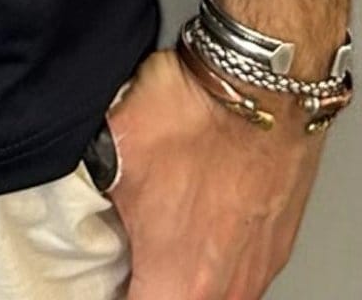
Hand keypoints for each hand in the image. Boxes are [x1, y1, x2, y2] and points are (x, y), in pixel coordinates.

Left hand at [102, 45, 327, 299]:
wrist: (262, 83)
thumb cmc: (196, 115)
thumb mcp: (112, 150)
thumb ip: (93, 187)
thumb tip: (82, 184)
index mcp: (176, 281)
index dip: (110, 292)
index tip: (104, 275)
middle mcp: (225, 289)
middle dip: (147, 282)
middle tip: (129, 254)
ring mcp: (258, 268)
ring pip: (213, 293)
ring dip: (187, 273)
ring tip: (166, 235)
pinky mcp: (279, 242)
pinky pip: (241, 269)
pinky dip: (218, 253)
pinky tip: (202, 216)